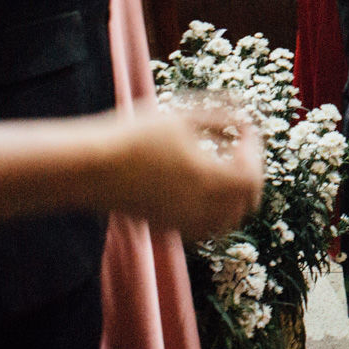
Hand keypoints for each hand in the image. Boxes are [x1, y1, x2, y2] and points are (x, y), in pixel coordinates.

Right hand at [109, 107, 263, 239]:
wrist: (93, 166)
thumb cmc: (135, 136)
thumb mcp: (182, 118)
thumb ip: (219, 119)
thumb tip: (244, 120)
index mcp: (208, 179)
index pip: (251, 177)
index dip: (255, 152)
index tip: (245, 130)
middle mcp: (200, 206)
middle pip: (246, 204)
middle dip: (250, 177)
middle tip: (241, 152)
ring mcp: (183, 221)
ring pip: (227, 222)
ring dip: (235, 198)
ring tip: (225, 171)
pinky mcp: (166, 228)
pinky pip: (204, 230)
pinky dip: (214, 215)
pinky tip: (202, 191)